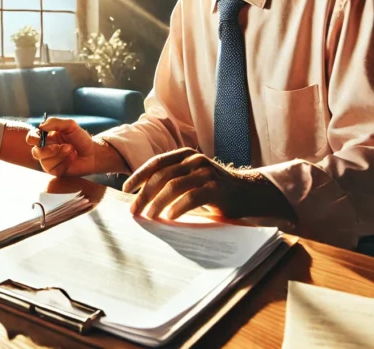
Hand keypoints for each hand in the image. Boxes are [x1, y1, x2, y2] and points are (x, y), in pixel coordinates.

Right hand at [25, 117, 126, 176]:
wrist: (93, 153)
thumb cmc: (81, 138)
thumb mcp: (70, 125)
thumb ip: (56, 122)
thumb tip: (41, 126)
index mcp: (46, 137)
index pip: (32, 138)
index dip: (33, 138)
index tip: (40, 137)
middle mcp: (45, 150)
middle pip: (35, 152)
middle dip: (49, 149)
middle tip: (63, 146)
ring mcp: (49, 161)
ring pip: (44, 160)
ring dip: (59, 154)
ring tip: (71, 150)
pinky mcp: (55, 171)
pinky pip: (52, 168)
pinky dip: (63, 162)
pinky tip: (71, 159)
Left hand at [122, 148, 294, 221]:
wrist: (247, 193)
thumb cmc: (213, 189)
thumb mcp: (191, 179)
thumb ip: (172, 181)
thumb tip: (142, 197)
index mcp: (185, 155)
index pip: (156, 163)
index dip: (139, 175)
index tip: (126, 189)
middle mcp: (194, 160)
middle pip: (162, 176)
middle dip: (145, 194)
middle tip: (135, 210)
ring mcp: (206, 173)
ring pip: (174, 186)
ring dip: (158, 203)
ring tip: (149, 216)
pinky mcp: (216, 188)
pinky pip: (192, 197)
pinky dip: (177, 208)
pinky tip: (168, 218)